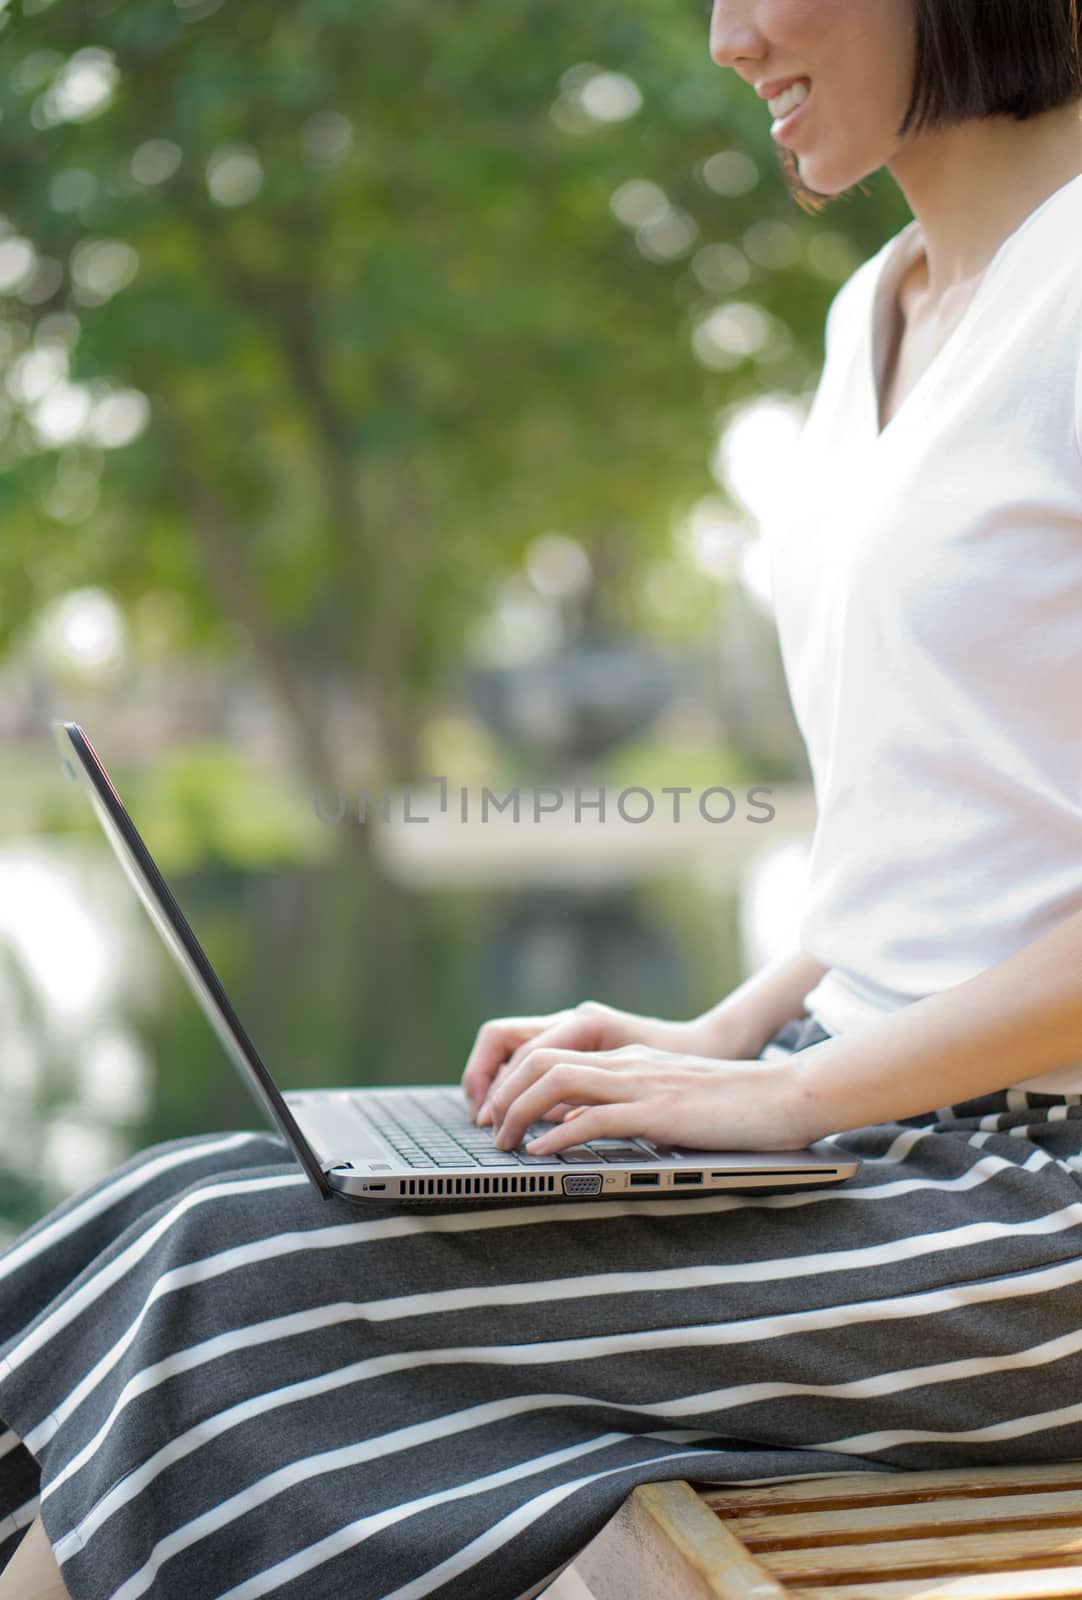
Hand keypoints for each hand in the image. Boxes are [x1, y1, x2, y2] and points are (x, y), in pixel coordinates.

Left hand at [483, 1044, 818, 1156]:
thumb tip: (576, 1129)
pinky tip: (542, 1154)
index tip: (498, 1115)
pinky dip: (559, 1136)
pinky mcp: (660, 1112)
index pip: (552, 1055)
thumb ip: (625, 1107)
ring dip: (519, 1112)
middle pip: (541, 1061)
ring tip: (504, 1143)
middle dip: (503, 1093)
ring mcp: (642, 1086)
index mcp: (628, 1061)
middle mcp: (627, 1065)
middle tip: (488, 1129)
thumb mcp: (669, 1099)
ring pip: (557, 1081)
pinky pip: (594, 1118)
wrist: (786, 1096)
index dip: (514, 1082)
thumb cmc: (736, 1106)